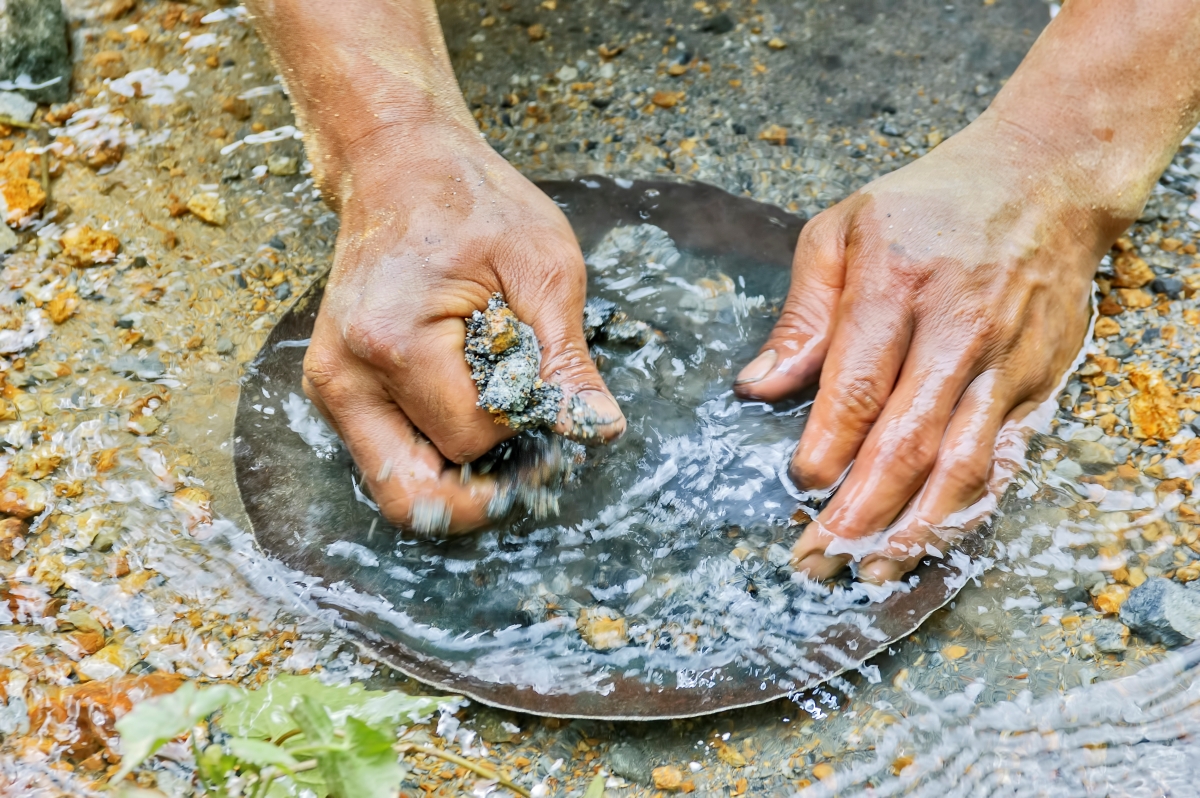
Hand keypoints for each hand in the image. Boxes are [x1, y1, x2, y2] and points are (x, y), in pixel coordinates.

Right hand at [302, 124, 624, 533]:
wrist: (400, 164)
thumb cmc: (474, 203)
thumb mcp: (544, 269)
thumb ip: (567, 361)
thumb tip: (600, 430)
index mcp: (393, 341)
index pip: (471, 439)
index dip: (523, 431)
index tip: (553, 401)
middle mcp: (344, 375)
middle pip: (416, 490)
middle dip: (482, 482)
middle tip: (532, 450)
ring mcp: (330, 386)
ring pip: (397, 485)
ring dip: (456, 474)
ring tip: (500, 422)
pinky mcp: (334, 389)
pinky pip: (386, 456)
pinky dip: (433, 452)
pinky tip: (469, 409)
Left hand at [735, 118, 1117, 582]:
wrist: (1046, 178)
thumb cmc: (930, 204)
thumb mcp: (843, 229)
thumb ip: (802, 314)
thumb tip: (757, 387)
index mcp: (896, 287)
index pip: (857, 390)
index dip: (825, 449)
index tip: (797, 486)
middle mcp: (958, 332)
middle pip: (906, 445)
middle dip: (858, 514)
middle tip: (815, 559)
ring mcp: (1006, 364)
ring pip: (962, 467)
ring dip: (914, 530)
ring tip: (870, 571)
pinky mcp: (1039, 384)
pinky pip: (1006, 461)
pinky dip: (970, 510)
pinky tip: (934, 541)